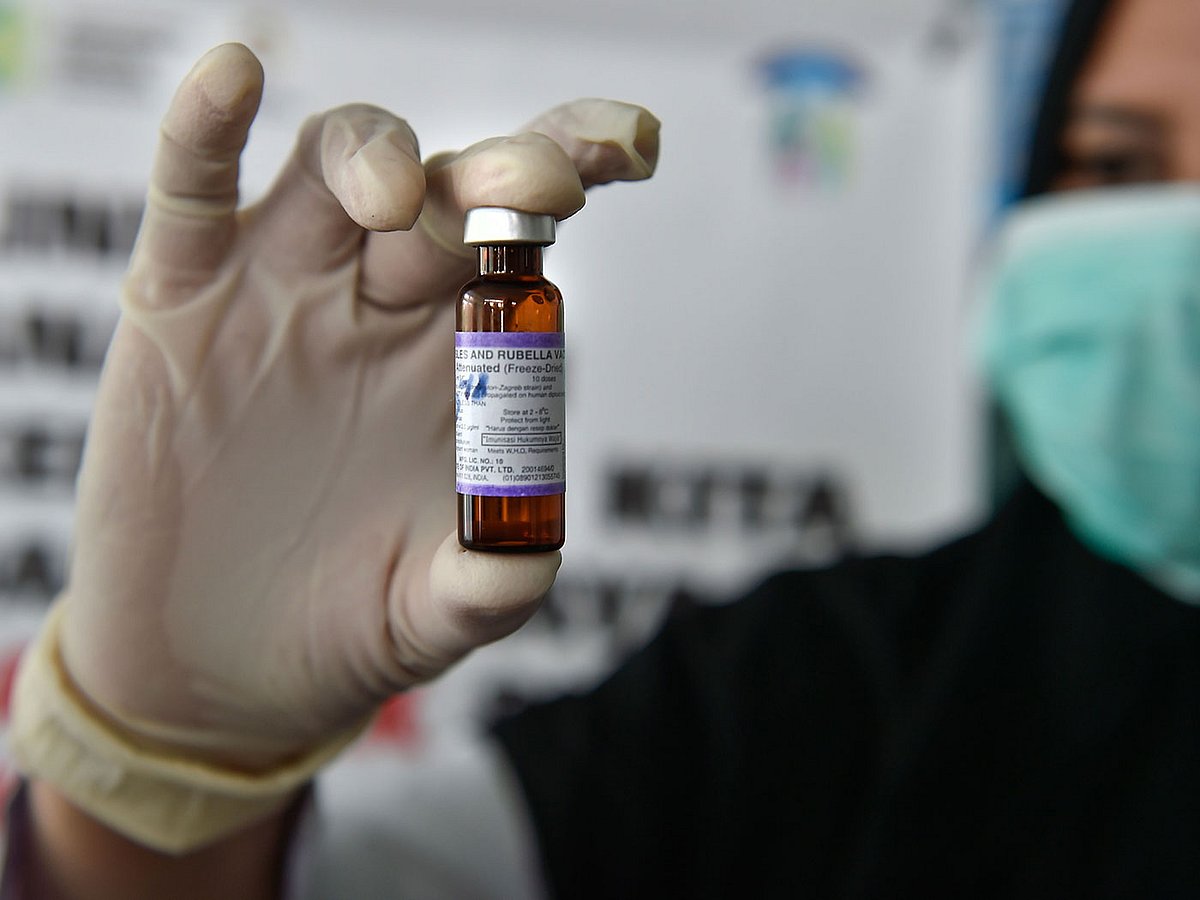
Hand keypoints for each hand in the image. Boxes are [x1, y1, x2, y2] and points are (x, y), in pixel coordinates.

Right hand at [55, 42, 658, 767]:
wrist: (219, 669)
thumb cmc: (346, 624)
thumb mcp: (429, 616)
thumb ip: (485, 586)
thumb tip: (526, 555)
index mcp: (460, 352)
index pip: (525, 233)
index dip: (574, 167)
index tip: (630, 149)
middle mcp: (380, 301)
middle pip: (446, 190)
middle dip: (499, 173)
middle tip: (542, 187)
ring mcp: (280, 291)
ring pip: (330, 169)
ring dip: (373, 155)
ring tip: (395, 196)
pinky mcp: (180, 303)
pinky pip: (192, 194)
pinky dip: (204, 132)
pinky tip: (234, 78)